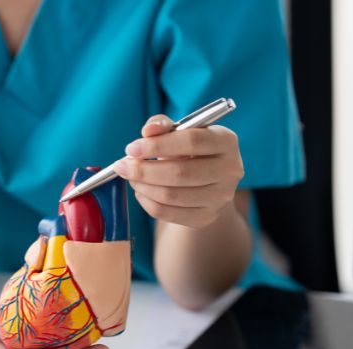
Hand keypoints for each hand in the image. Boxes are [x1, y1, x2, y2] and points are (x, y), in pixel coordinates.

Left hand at [113, 114, 244, 228]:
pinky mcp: (206, 217)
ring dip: (142, 186)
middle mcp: (230, 170)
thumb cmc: (189, 151)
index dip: (157, 145)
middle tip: (122, 165)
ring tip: (130, 176)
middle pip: (180, 172)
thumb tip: (148, 130)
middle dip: (144, 170)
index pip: (191, 141)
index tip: (131, 148)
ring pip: (171, 195)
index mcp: (226, 141)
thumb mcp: (179, 133)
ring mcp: (220, 197)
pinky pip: (166, 213)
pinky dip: (146, 202)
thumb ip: (162, 126)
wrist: (205, 182)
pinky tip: (141, 191)